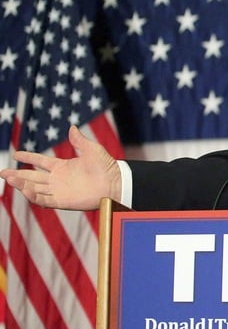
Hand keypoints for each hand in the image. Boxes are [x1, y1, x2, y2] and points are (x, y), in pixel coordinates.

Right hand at [0, 125, 120, 209]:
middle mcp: (58, 179)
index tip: (16, 154)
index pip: (40, 162)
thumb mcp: (91, 149)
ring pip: (35, 188)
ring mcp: (59, 191)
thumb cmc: (106, 166)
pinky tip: (25, 189)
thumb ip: (79, 140)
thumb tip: (72, 127)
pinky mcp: (62, 201)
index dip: (28, 158)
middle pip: (32, 177)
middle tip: (2, 172)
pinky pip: (44, 200)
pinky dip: (34, 196)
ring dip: (21, 184)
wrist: (115, 182)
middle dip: (17, 175)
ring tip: (9, 178)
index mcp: (62, 166)